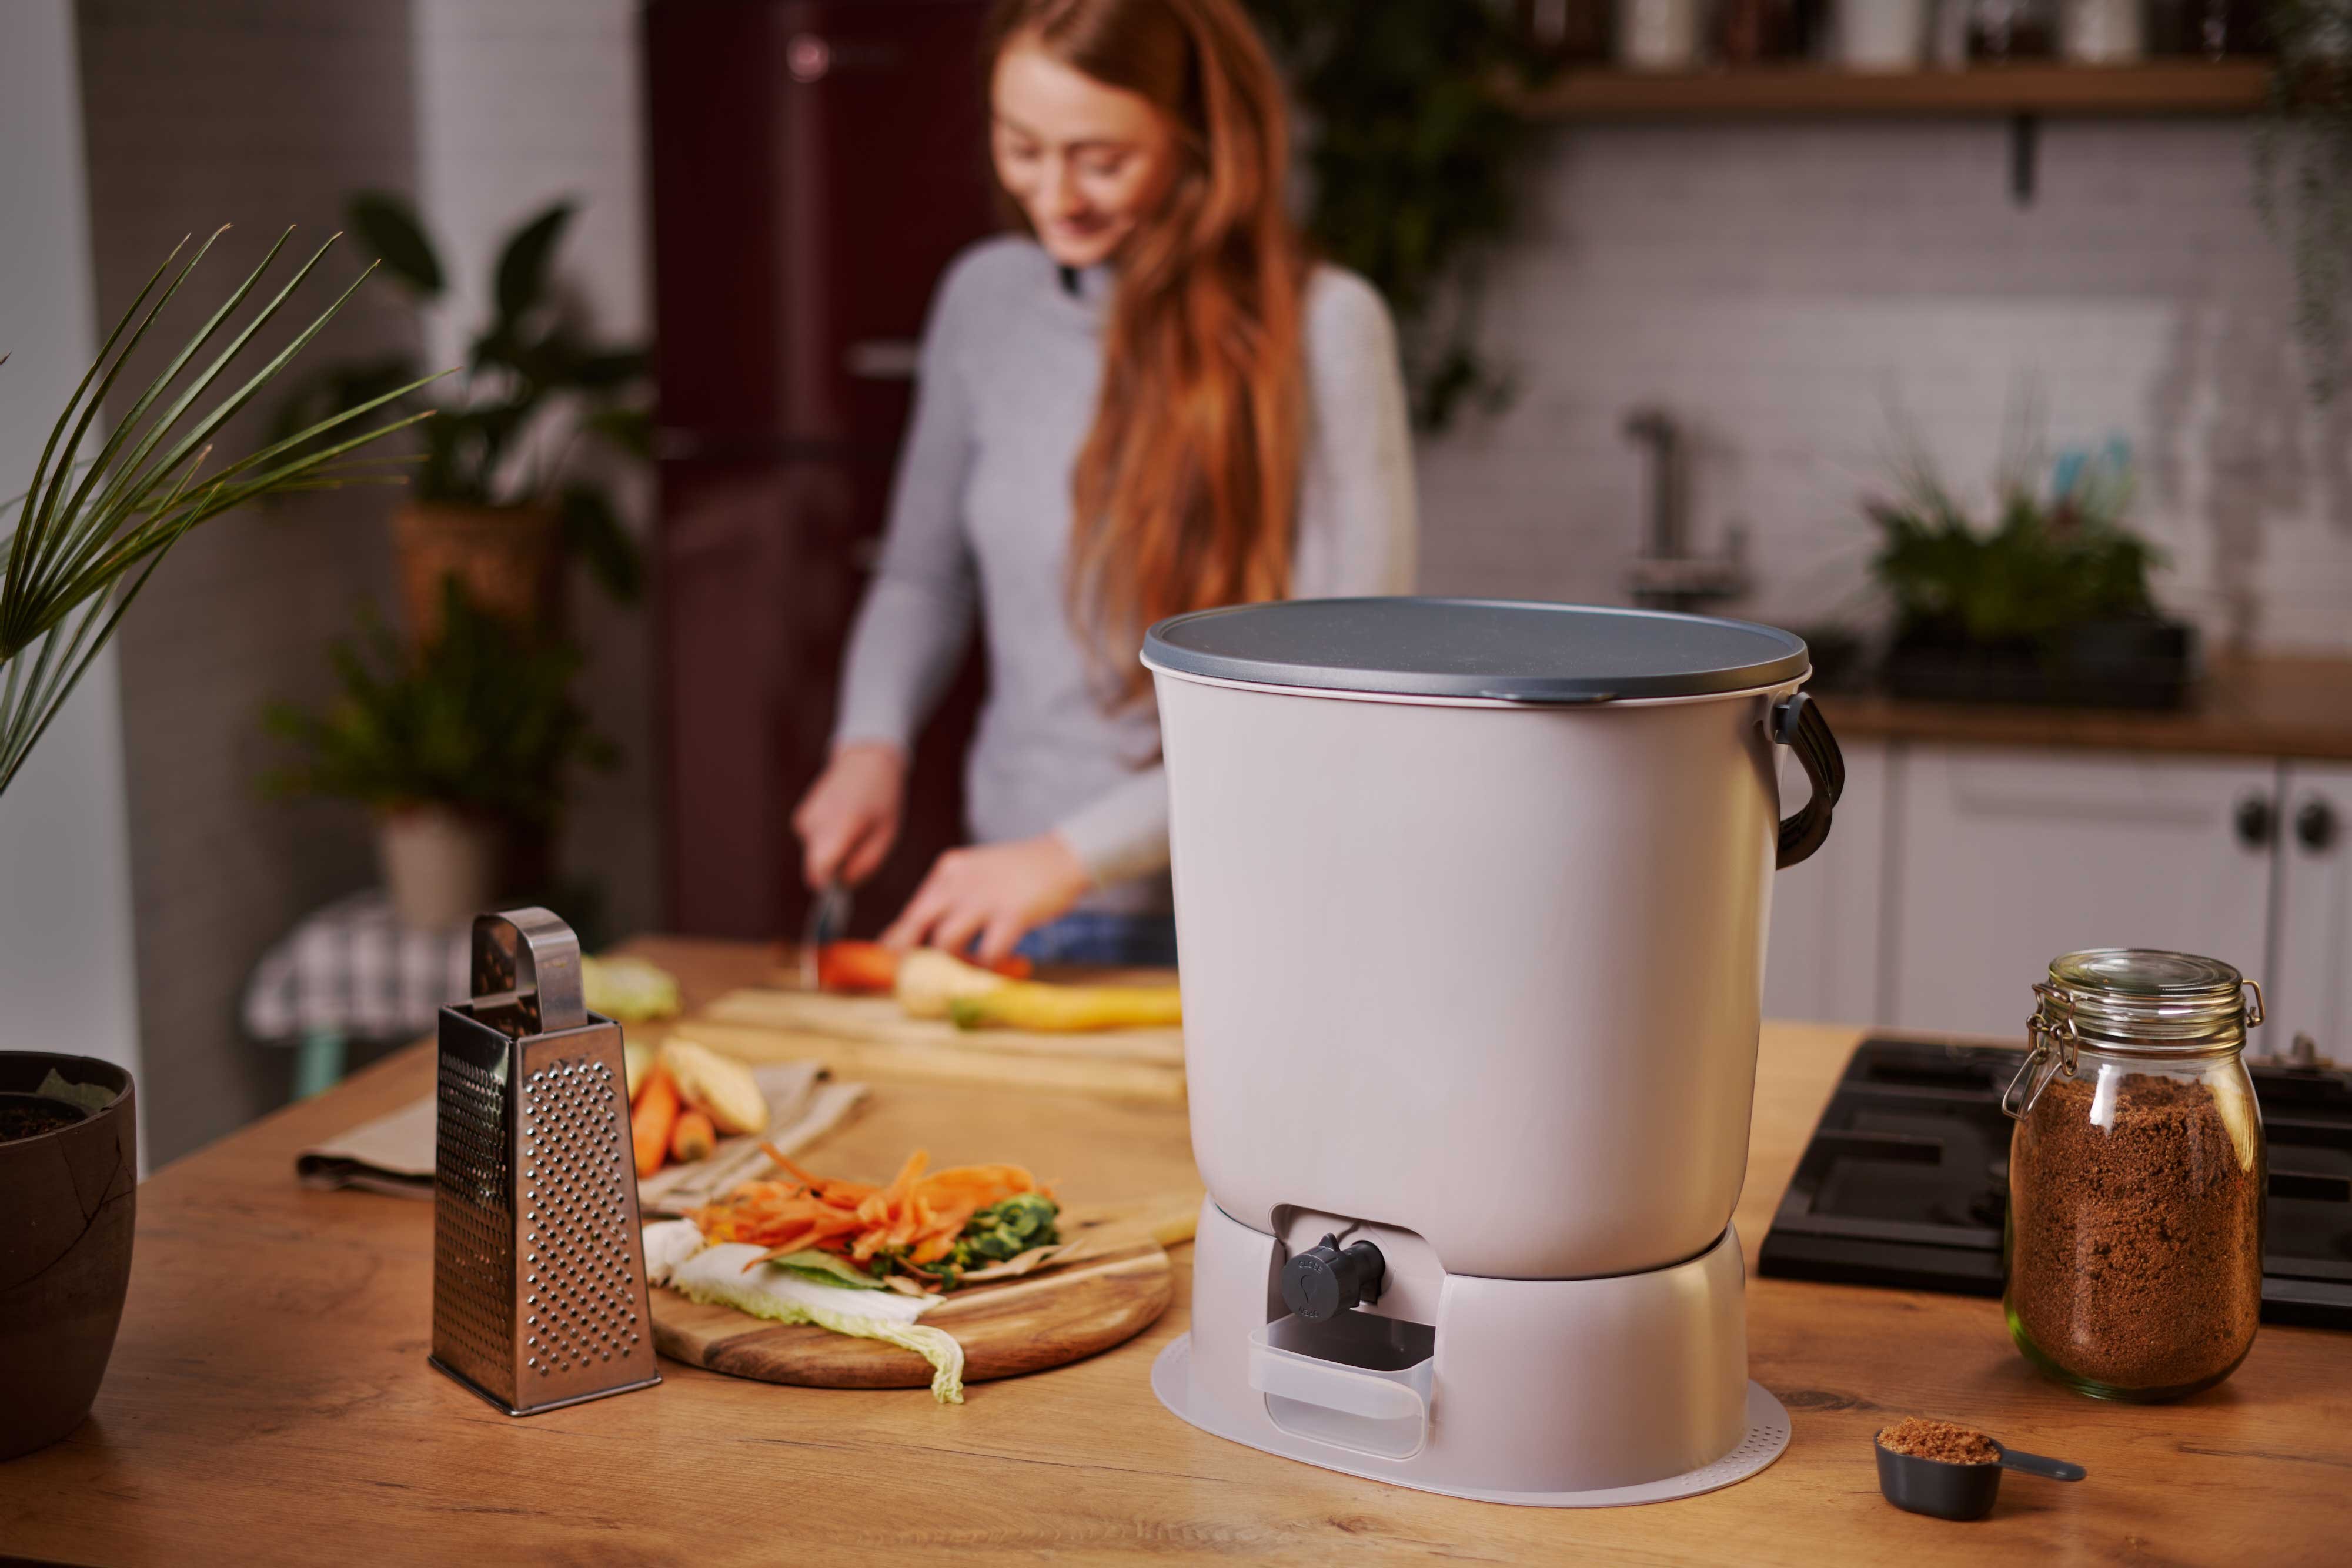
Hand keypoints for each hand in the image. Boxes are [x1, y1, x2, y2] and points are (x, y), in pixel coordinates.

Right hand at [793, 741, 906, 888]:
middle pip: (816, 868)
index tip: (841, 889)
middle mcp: (816, 822)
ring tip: (853, 831)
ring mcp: (805, 819)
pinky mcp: (800, 818)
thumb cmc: (882, 801)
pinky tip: (841, 822)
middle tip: (858, 850)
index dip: (828, 885)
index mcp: (841, 825)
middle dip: (835, 870)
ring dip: (833, 853)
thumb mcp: (886, 836)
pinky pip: (812, 844)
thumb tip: (840, 886)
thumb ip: (865, 865)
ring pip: (815, 856)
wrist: (865, 762)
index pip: (819, 871)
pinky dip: (827, 841)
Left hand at [882, 833, 1091, 962]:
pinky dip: (989, 968)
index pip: (914, 908)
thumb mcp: (979, 871)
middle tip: (909, 976)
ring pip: (946, 941)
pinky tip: (998, 970)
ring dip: (954, 963)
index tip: (895, 958)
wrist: (1066, 856)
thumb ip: (955, 895)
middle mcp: (960, 881)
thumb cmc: (1022, 870)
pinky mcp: (1010, 914)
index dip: (901, 937)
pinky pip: (988, 953)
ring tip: (969, 969)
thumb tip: (928, 932)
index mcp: (950, 869)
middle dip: (907, 954)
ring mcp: (984, 898)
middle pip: (917, 923)